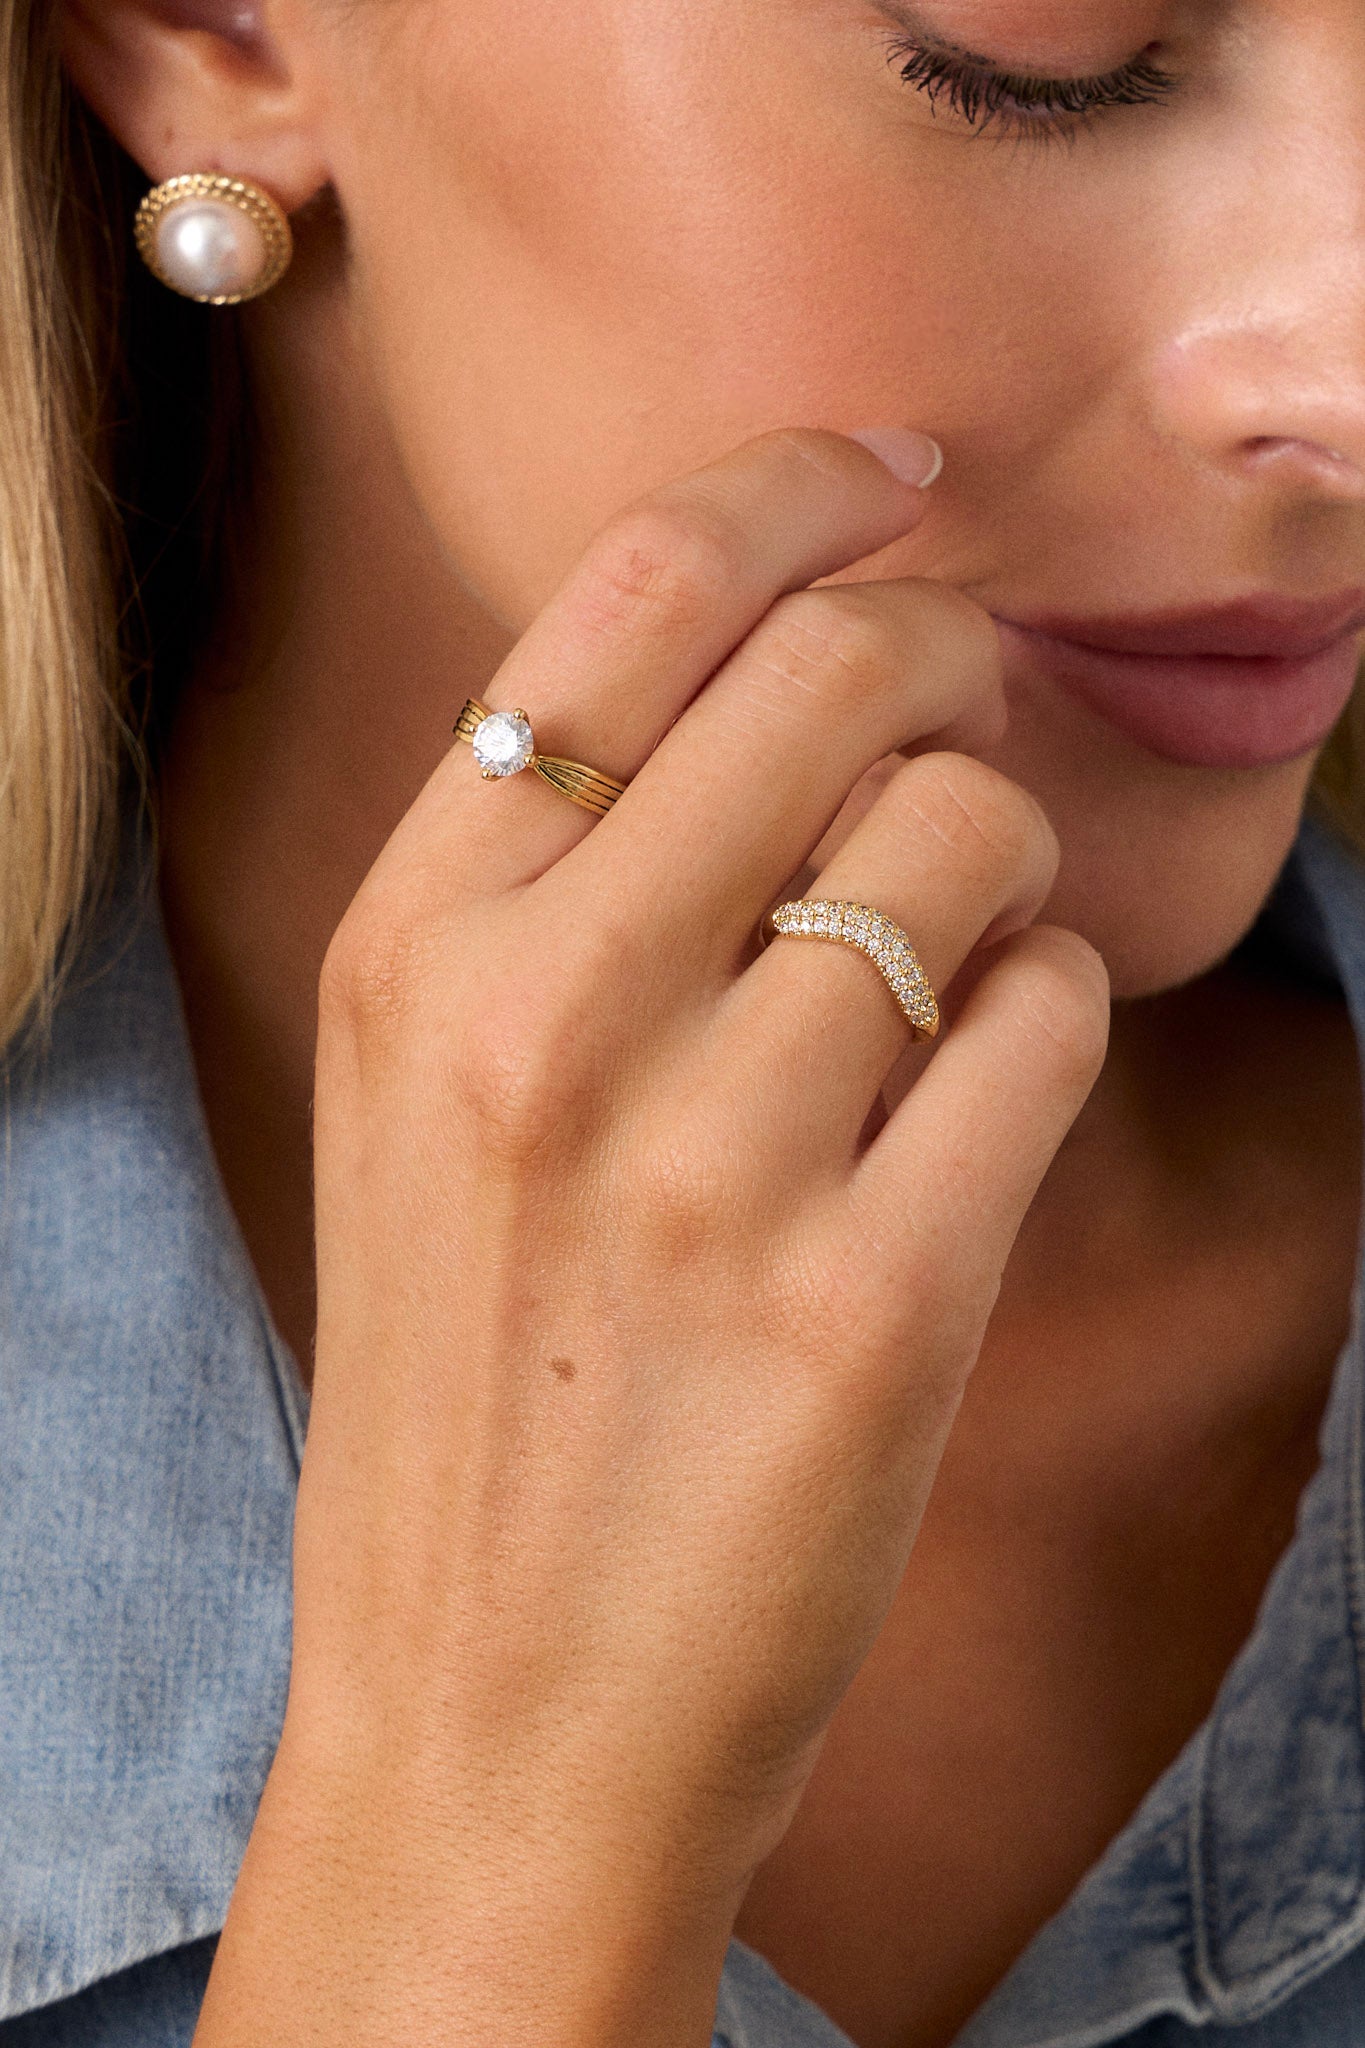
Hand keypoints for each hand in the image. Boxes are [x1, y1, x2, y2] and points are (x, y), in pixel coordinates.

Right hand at [195, 429, 1109, 2047]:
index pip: (626, 598)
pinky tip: (977, 1104)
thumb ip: (560, 882)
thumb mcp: (423, 1098)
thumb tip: (784, 674)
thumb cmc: (474, 1386)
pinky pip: (1043, 1023)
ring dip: (1002, 870)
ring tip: (950, 971)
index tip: (898, 470)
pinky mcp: (868, 1303)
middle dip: (942, 659)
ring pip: (965, 836)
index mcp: (412, 947)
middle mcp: (540, 1022)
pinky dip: (1047, 1023)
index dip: (793, 487)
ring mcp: (705, 1164)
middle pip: (836, 672)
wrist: (488, 1714)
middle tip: (957, 732)